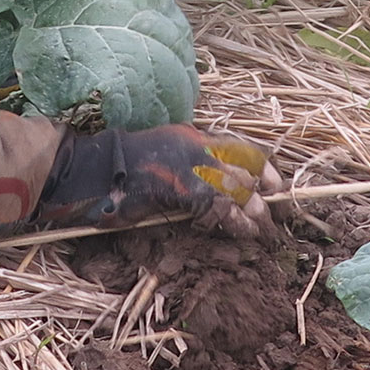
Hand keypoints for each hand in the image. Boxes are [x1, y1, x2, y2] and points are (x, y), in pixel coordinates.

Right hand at [38, 125, 280, 233]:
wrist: (94, 171)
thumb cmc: (123, 170)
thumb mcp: (165, 156)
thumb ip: (191, 163)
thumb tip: (221, 185)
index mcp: (193, 136)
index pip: (241, 146)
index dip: (263, 166)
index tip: (275, 184)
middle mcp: (197, 145)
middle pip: (245, 168)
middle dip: (264, 193)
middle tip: (276, 214)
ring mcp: (189, 165)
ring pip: (238, 187)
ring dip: (255, 211)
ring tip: (264, 230)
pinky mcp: (181, 188)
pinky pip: (220, 207)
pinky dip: (236, 222)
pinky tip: (245, 233)